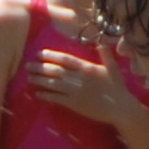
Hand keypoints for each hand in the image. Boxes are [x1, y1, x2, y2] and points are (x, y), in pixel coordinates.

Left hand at [24, 48, 148, 146]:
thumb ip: (105, 54)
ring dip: (39, 80)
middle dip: (40, 67)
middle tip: (27, 65)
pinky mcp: (74, 104)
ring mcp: (75, 92)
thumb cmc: (117, 87)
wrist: (120, 108)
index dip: (50, 56)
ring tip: (29, 77)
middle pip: (55, 71)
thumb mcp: (112, 67)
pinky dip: (46, 96)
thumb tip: (101, 40)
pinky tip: (37, 94)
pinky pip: (56, 99)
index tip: (38, 53)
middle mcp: (79, 78)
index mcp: (87, 68)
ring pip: (53, 84)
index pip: (65, 59)